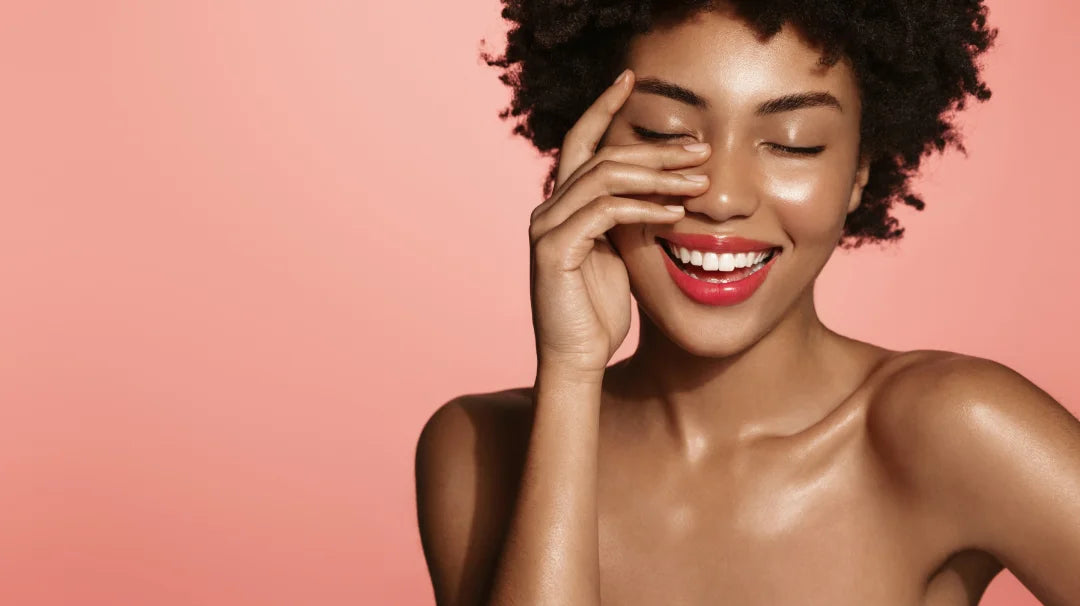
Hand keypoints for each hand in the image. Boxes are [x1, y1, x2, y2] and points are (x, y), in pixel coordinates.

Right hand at [528, 69, 710, 375]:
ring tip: (701, 181)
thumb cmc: (599, 313)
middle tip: (702, 148)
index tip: (633, 79)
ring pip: (604, 177)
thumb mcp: (620, 254)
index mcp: (563, 205)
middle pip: (603, 154)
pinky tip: (676, 213)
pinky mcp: (554, 250)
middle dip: (656, 148)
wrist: (575, 361)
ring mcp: (547, 227)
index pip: (581, 141)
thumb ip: (629, 218)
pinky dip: (643, 208)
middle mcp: (548, 208)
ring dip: (658, 175)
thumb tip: (664, 188)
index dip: (603, 106)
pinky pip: (604, 212)